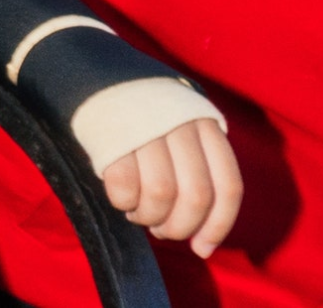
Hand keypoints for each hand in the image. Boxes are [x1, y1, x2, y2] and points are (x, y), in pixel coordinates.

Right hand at [100, 118, 239, 257]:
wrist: (95, 73)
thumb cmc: (144, 118)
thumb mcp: (183, 130)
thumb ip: (198, 172)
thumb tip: (203, 243)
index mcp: (206, 125)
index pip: (228, 186)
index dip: (218, 226)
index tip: (202, 248)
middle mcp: (181, 125)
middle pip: (196, 195)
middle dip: (179, 226)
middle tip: (162, 230)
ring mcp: (146, 128)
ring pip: (162, 194)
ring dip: (149, 217)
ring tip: (139, 213)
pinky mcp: (112, 134)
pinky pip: (125, 186)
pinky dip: (123, 202)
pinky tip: (121, 199)